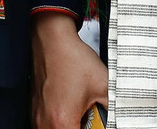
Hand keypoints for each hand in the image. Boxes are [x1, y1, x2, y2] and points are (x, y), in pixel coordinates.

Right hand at [32, 11, 107, 128]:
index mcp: (63, 121)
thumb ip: (115, 107)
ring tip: (79, 115)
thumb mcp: (103, 84)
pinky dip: (58, 123)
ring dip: (68, 126)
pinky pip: (46, 126)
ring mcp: (37, 116)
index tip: (96, 126)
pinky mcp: (35, 109)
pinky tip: (68, 110)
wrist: (52, 37)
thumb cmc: (71, 57)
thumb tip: (121, 117)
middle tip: (89, 119)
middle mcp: (45, 122)